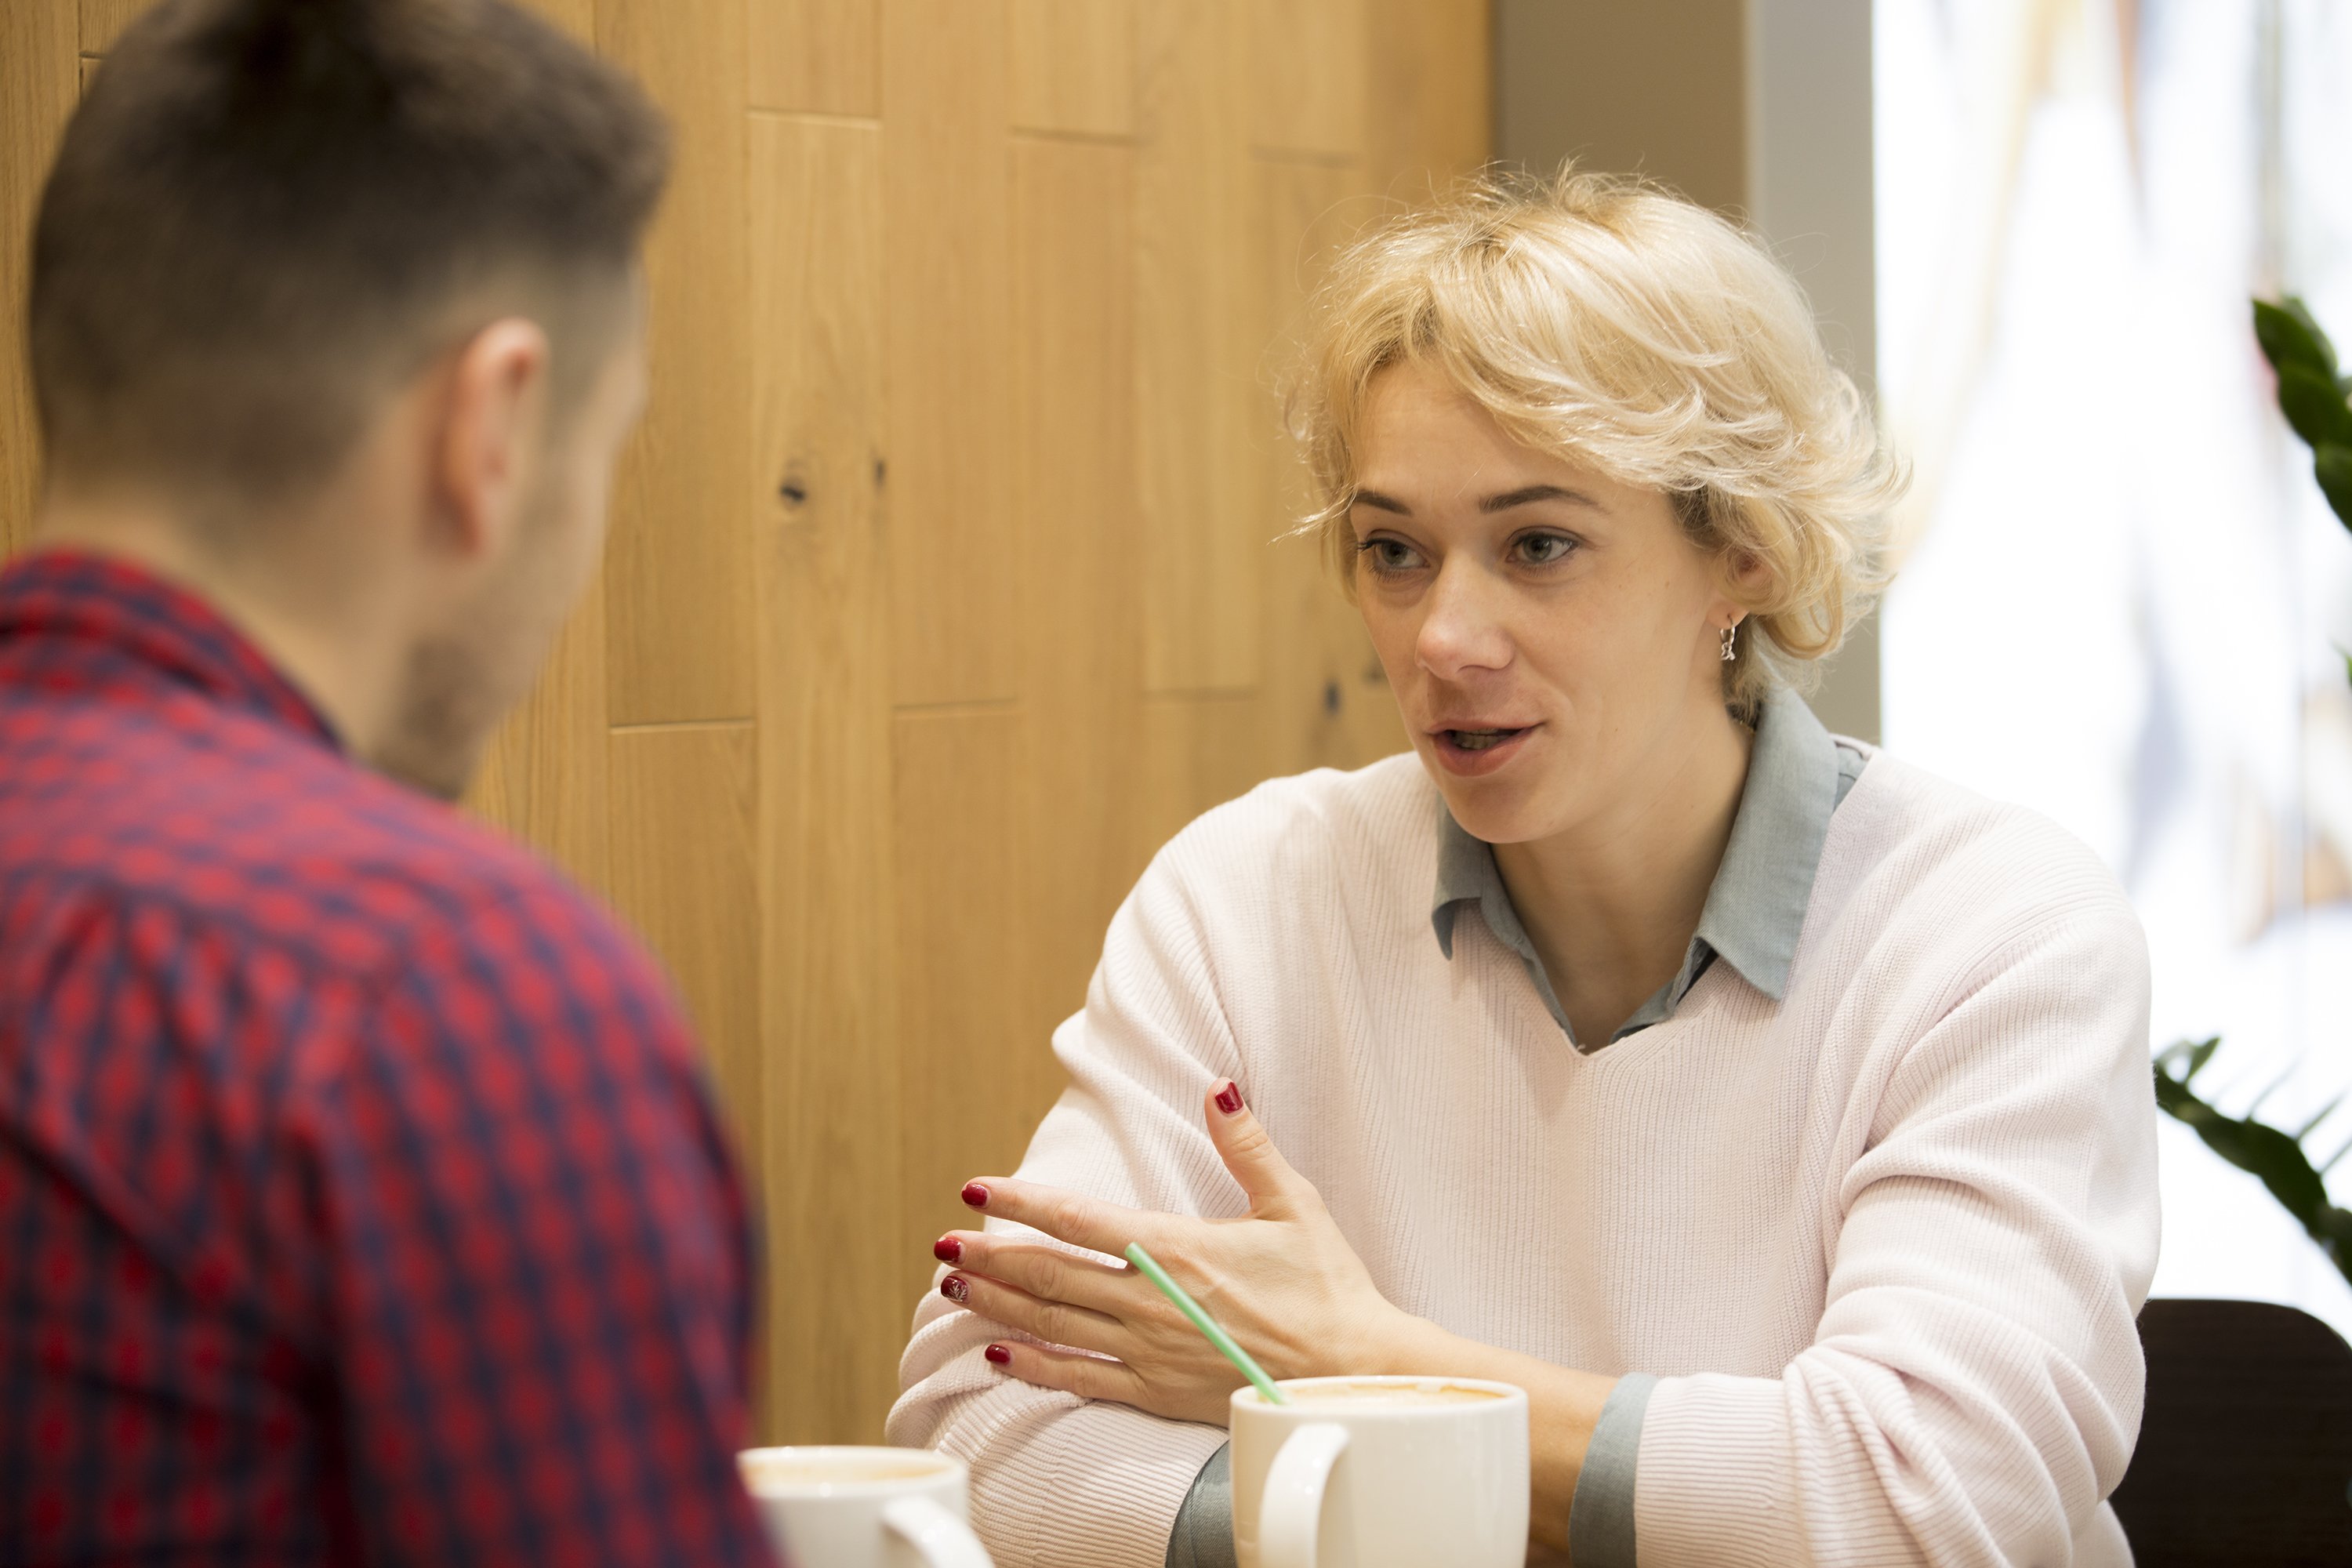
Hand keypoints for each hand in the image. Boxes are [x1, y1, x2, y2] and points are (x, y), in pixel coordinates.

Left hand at [930, 1080, 1409, 1424]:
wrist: (1352, 1373)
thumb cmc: (1328, 1287)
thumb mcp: (1292, 1203)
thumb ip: (1246, 1144)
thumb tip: (1218, 1086)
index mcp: (1178, 1249)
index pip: (1080, 1220)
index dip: (1021, 1203)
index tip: (976, 1189)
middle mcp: (1152, 1302)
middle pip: (1051, 1275)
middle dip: (990, 1257)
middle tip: (943, 1245)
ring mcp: (1150, 1352)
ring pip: (1054, 1325)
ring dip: (999, 1304)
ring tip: (952, 1289)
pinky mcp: (1158, 1392)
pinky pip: (1081, 1379)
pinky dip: (1035, 1365)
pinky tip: (1001, 1352)